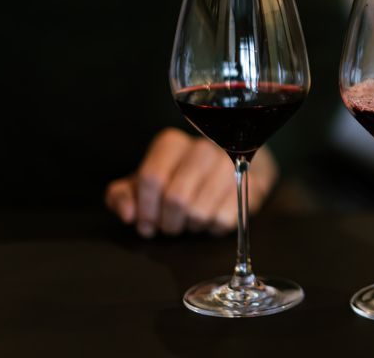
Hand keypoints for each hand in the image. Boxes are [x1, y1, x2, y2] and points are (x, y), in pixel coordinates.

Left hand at [105, 128, 279, 236]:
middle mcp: (203, 148)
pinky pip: (222, 221)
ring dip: (190, 226)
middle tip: (169, 226)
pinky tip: (210, 217)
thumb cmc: (177, 180)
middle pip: (176, 198)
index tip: (145, 224)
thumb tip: (128, 214)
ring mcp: (229, 166)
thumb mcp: (142, 185)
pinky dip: (212, 228)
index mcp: (172, 144)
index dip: (145, 209)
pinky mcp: (251, 185)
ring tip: (190, 219)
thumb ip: (122, 195)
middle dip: (168, 222)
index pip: (152, 178)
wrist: (227, 170)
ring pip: (199, 213)